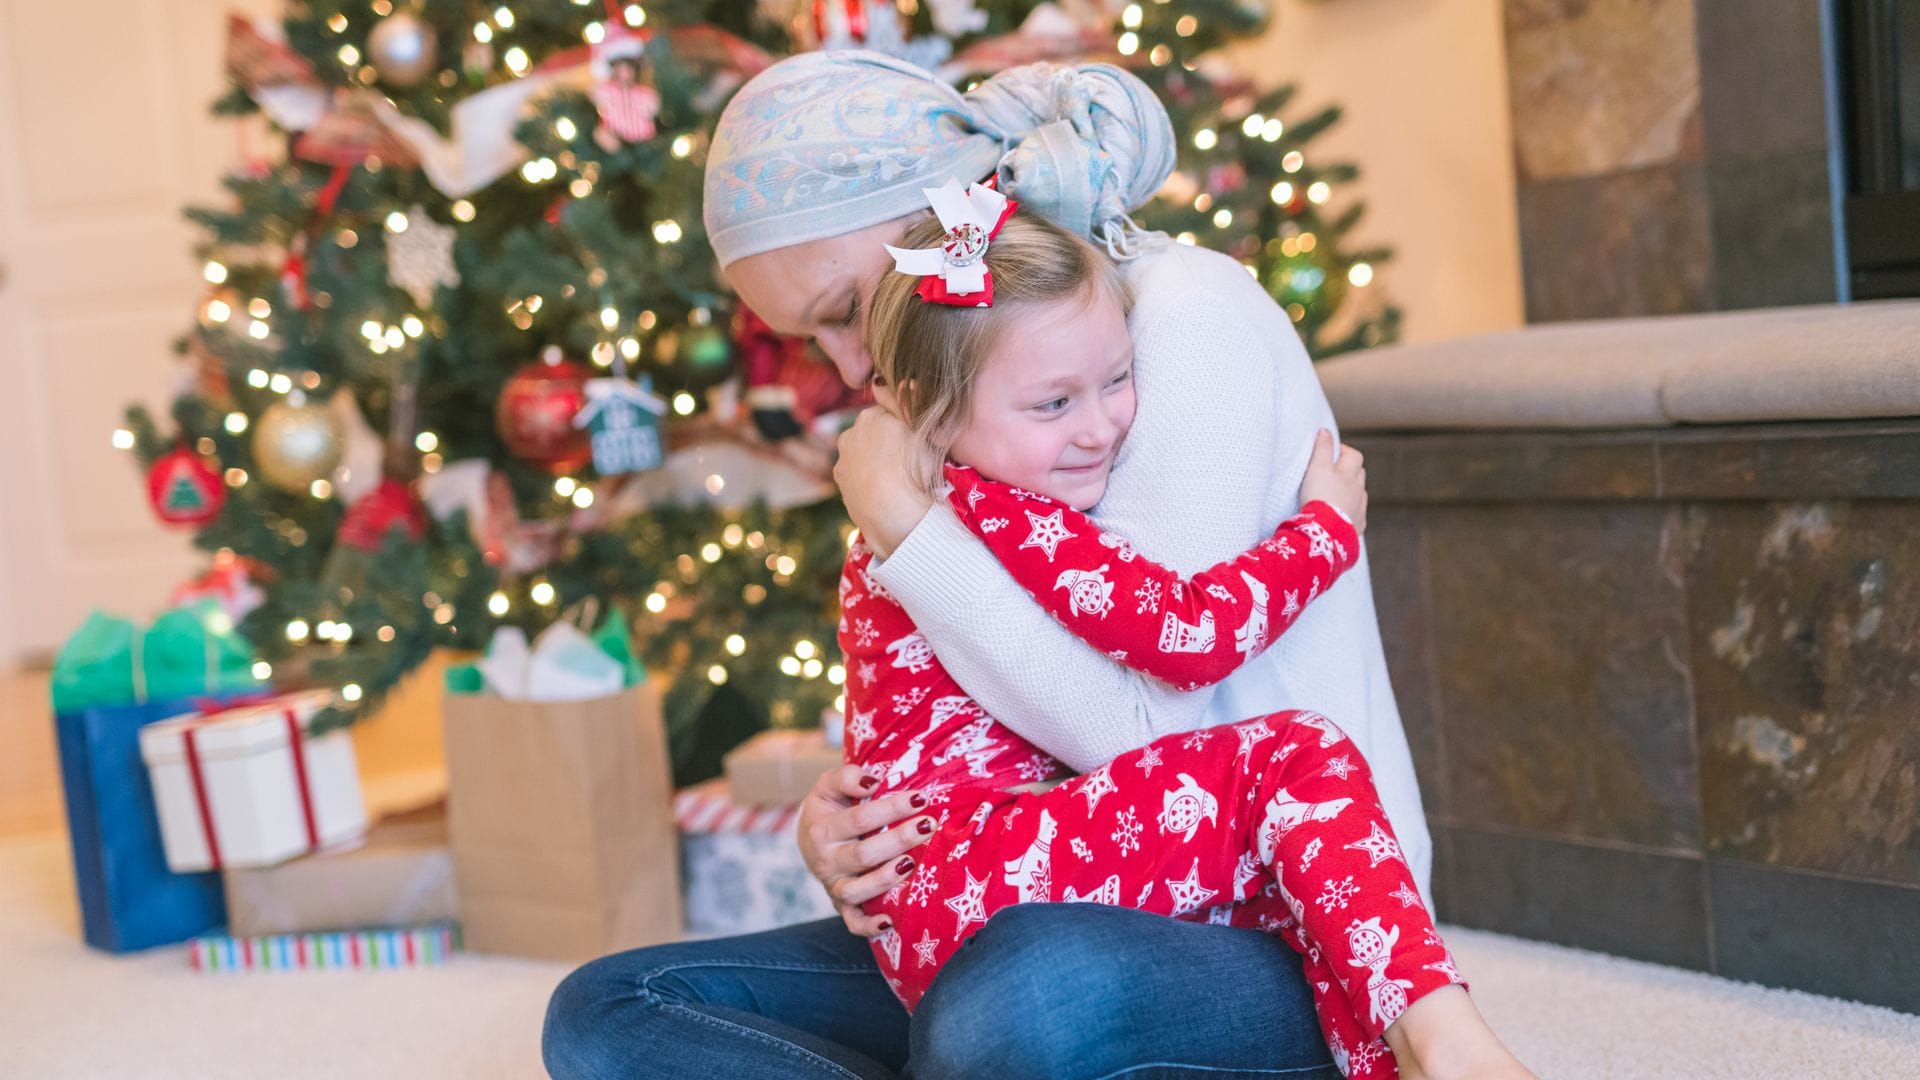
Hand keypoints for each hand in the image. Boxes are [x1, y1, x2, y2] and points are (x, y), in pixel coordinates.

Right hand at [796, 764, 937, 936]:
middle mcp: (825, 861)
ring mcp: (833, 886)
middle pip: (863, 855)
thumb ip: (846, 777)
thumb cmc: (829, 808)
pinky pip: (852, 922)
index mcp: (822, 829)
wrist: (809, 838)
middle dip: (899, 840)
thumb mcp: (828, 786)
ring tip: (912, 863)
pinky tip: (889, 921)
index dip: (892, 807)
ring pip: (857, 891)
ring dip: (885, 880)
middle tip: (929, 826)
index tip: (921, 798)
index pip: (861, 818)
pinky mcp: (841, 906)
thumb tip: (872, 781)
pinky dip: (868, 926)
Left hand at [834, 406, 936, 558]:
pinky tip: (884, 492)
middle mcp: (852, 432)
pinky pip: (857, 474)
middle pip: (874, 431)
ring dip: (875, 461)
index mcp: (874, 415)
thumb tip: (906, 382)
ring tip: (897, 481)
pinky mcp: (840, 481)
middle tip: (909, 462)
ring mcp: (843, 458)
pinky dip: (867, 480)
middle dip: (887, 442)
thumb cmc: (919, 473)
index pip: (892, 411)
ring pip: (863, 453)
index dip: (907, 426)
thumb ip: (913, 403)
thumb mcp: (926, 433)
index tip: (918, 442)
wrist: (897, 520)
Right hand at [1298, 429, 1366, 532]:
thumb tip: (1325, 431)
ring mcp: (1360, 509)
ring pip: (1359, 495)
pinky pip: (1356, 516)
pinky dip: (1349, 512)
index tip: (1331, 452)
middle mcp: (1359, 491)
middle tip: (1332, 472)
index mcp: (1350, 474)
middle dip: (1349, 471)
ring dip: (1350, 492)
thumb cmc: (1319, 497)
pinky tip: (1338, 516)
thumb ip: (1322, 448)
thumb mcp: (1317, 468)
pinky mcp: (1357, 527)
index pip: (1354, 456)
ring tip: (1334, 495)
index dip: (1344, 451)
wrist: (1325, 532)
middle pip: (1360, 474)